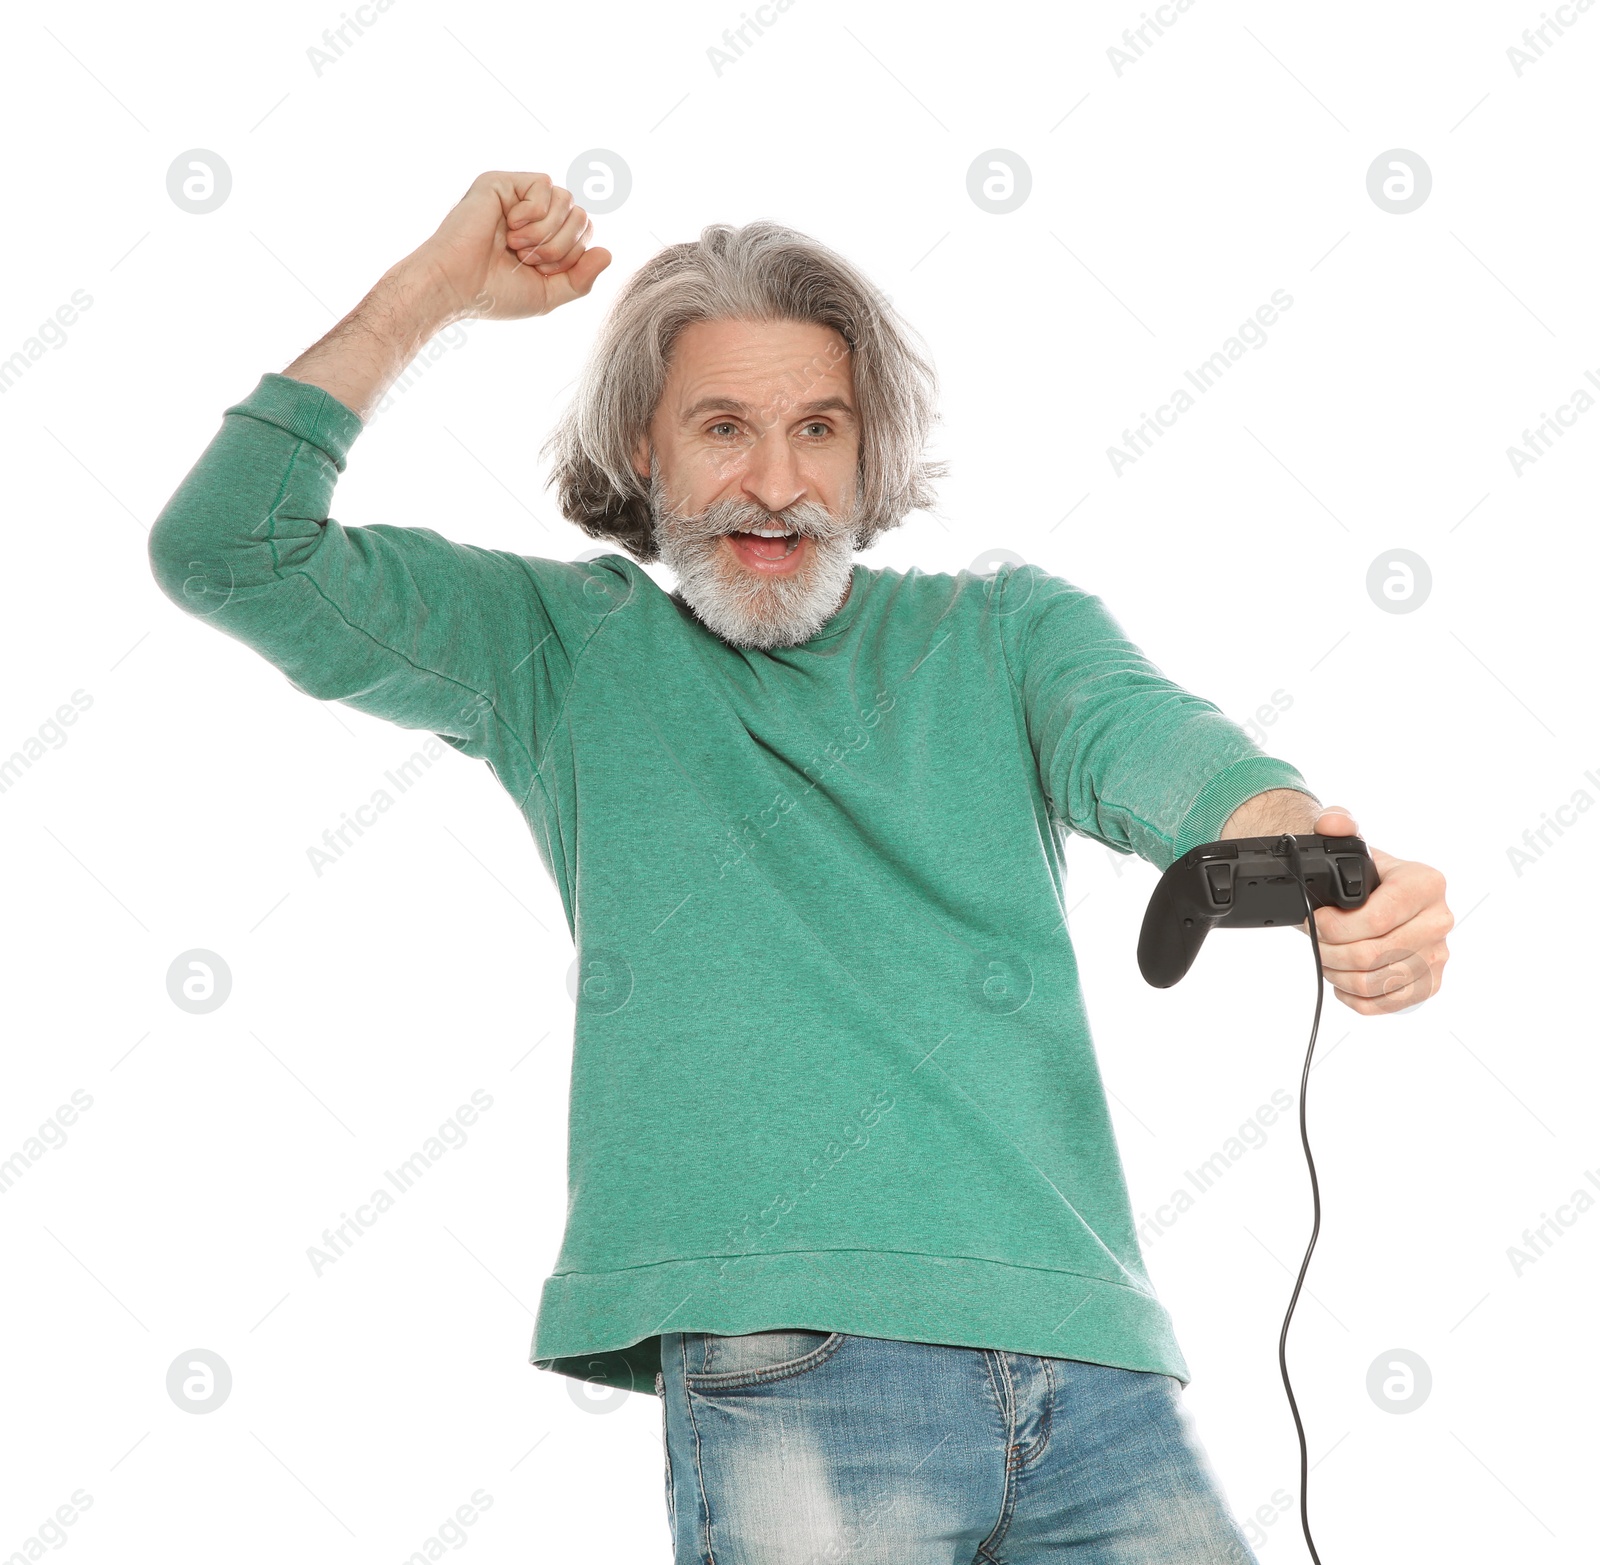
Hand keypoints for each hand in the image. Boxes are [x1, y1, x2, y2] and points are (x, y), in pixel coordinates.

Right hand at [395, 170, 611, 321]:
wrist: (457, 286)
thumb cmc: (495, 294)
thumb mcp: (548, 295)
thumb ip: (581, 280)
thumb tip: (608, 253)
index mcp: (546, 239)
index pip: (586, 235)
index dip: (572, 257)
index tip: (540, 271)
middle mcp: (535, 215)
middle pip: (581, 216)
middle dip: (562, 246)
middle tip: (529, 259)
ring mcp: (519, 197)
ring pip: (567, 200)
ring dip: (546, 232)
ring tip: (516, 245)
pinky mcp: (503, 183)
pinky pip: (544, 184)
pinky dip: (532, 213)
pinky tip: (507, 226)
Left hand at [1307, 806, 1451, 1013]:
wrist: (1378, 897)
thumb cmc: (1363, 872)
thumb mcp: (1350, 843)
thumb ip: (1337, 823)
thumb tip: (1332, 823)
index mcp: (1426, 882)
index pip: (1378, 918)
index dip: (1338, 926)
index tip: (1315, 921)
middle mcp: (1440, 919)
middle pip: (1376, 954)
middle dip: (1332, 951)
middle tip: (1315, 942)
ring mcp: (1438, 954)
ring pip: (1378, 982)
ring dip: (1339, 975)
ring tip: (1326, 958)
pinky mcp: (1430, 983)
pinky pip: (1390, 1004)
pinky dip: (1357, 999)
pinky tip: (1343, 982)